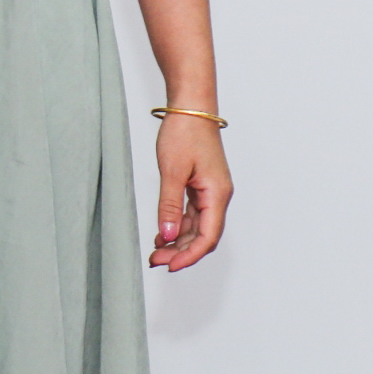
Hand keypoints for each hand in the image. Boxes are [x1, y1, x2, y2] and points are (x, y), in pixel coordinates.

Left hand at [149, 114, 230, 271]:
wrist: (191, 106)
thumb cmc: (185, 132)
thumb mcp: (172, 170)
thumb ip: (169, 205)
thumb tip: (166, 235)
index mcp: (217, 194)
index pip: (207, 237)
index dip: (189, 256)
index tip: (170, 266)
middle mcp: (217, 196)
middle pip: (202, 235)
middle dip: (180, 252)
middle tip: (156, 260)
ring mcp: (209, 191)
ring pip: (196, 227)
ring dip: (177, 241)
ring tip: (155, 251)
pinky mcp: (200, 185)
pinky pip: (191, 214)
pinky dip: (176, 225)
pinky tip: (161, 232)